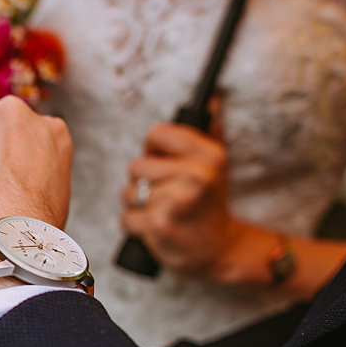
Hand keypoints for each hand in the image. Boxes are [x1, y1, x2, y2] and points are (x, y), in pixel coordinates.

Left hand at [120, 123, 244, 277]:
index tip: (164, 165)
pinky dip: (135, 226)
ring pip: (127, 192)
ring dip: (137, 205)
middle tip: (165, 196)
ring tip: (162, 212)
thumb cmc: (209, 205)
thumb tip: (211, 97)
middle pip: (136, 166)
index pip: (157, 134)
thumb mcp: (215, 165)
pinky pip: (125, 218)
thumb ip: (209, 130)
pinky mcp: (160, 224)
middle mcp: (196, 174)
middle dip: (143, 183)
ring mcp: (178, 200)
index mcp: (208, 154)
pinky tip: (156, 228)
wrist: (220, 249)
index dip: (153, 151)